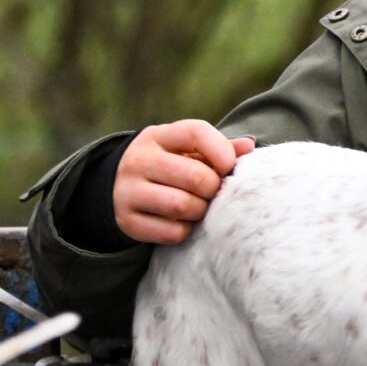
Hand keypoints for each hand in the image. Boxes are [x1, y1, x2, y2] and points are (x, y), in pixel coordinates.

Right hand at [114, 121, 255, 244]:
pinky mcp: (127, 220)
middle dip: (213, 188)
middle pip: (195, 176)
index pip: (196, 133)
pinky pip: (171, 232)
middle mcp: (139, 160)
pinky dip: (184, 230)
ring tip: (199, 206)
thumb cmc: (169, 165)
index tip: (227, 167)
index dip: (222, 152)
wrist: (117, 187)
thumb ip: (219, 148)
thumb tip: (249, 145)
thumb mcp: (188, 150)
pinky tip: (182, 221)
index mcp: (157, 136)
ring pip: (182, 205)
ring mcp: (128, 191)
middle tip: (212, 192)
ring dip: (200, 211)